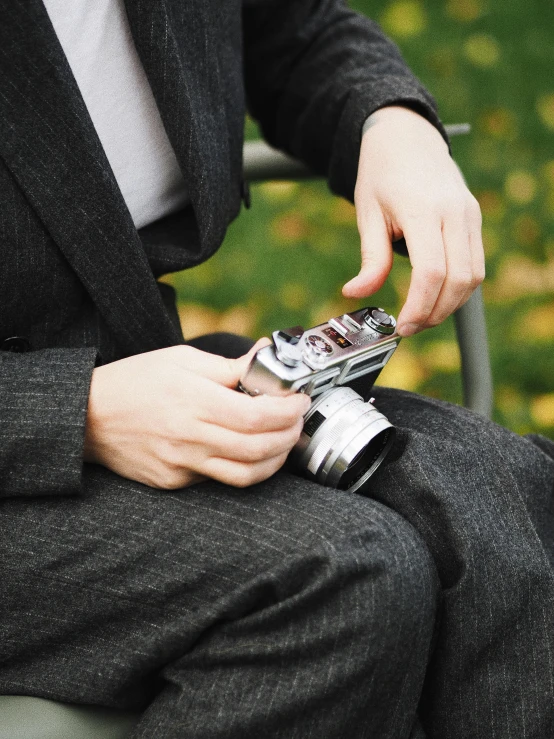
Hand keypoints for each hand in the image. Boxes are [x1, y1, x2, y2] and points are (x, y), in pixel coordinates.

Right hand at [84, 342, 310, 489]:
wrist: (88, 416)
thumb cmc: (134, 381)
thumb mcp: (182, 360)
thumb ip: (229, 366)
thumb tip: (265, 354)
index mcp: (193, 401)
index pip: (256, 416)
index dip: (288, 411)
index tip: (299, 401)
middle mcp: (189, 437)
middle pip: (258, 449)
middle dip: (290, 436)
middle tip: (297, 421)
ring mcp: (181, 464)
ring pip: (245, 475)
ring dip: (275, 460)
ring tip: (282, 441)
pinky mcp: (174, 481)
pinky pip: (218, 480)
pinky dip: (242, 467)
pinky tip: (246, 451)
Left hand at [343, 106, 483, 336]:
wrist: (407, 137)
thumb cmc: (382, 174)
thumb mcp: (367, 214)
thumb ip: (369, 257)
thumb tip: (356, 293)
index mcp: (423, 210)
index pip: (431, 271)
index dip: (419, 306)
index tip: (402, 326)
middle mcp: (454, 212)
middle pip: (458, 280)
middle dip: (435, 313)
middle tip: (410, 328)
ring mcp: (470, 215)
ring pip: (473, 276)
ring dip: (450, 305)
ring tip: (422, 317)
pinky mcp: (474, 220)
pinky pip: (475, 264)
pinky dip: (459, 288)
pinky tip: (436, 296)